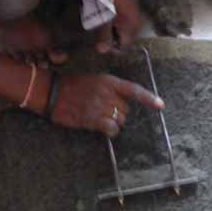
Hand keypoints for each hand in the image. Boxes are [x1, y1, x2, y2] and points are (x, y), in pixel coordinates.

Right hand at [49, 73, 163, 136]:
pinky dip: (110, 130)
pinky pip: (111, 129)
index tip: (160, 105)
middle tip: (103, 110)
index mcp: (108, 81)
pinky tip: (102, 128)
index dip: (148, 99)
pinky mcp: (92, 118)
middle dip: (119, 113)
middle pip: (126, 110)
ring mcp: (99, 106)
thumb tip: (123, 104)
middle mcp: (107, 93)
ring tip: (98, 117)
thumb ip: (110, 89)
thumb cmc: (73, 86)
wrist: (51, 91)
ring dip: (112, 122)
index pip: (133, 90)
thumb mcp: (94, 80)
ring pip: (120, 121)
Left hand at [96, 0, 142, 52]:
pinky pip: (119, 19)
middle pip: (122, 38)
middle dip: (109, 36)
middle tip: (96, 30)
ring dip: (108, 27)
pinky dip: (110, 19)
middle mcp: (135, 22)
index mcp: (131, 27)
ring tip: (98, 21)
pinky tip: (102, 12)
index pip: (123, 47)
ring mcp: (132, 13)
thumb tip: (102, 51)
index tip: (98, 40)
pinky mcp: (127, 6)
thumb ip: (104, 35)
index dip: (110, 47)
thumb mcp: (104, 17)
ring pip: (119, 28)